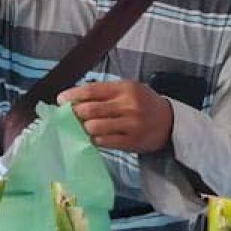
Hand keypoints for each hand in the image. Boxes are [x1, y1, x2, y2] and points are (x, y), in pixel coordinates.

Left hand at [58, 80, 173, 152]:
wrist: (169, 122)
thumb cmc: (142, 103)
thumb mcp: (127, 90)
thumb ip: (104, 93)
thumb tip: (74, 98)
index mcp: (124, 88)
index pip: (92, 90)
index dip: (73, 95)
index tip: (60, 100)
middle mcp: (128, 105)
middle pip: (90, 109)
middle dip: (75, 114)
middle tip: (68, 116)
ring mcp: (131, 124)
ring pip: (94, 127)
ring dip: (83, 128)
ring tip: (81, 127)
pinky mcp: (132, 141)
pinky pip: (104, 142)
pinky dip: (94, 139)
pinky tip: (93, 137)